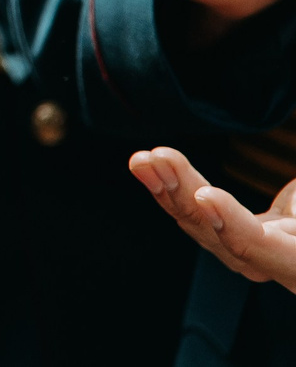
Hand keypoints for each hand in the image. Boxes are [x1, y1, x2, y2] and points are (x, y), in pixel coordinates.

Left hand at [131, 146, 295, 291]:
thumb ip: (293, 196)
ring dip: (167, 189)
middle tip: (157, 157)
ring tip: (141, 159)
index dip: (233, 225)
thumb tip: (287, 197)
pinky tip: (147, 165)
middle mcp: (278, 266)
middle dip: (185, 195)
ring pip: (201, 229)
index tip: (205, 195)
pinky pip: (196, 218)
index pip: (262, 248)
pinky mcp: (239, 237)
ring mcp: (256, 254)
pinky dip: (170, 190)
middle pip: (222, 237)